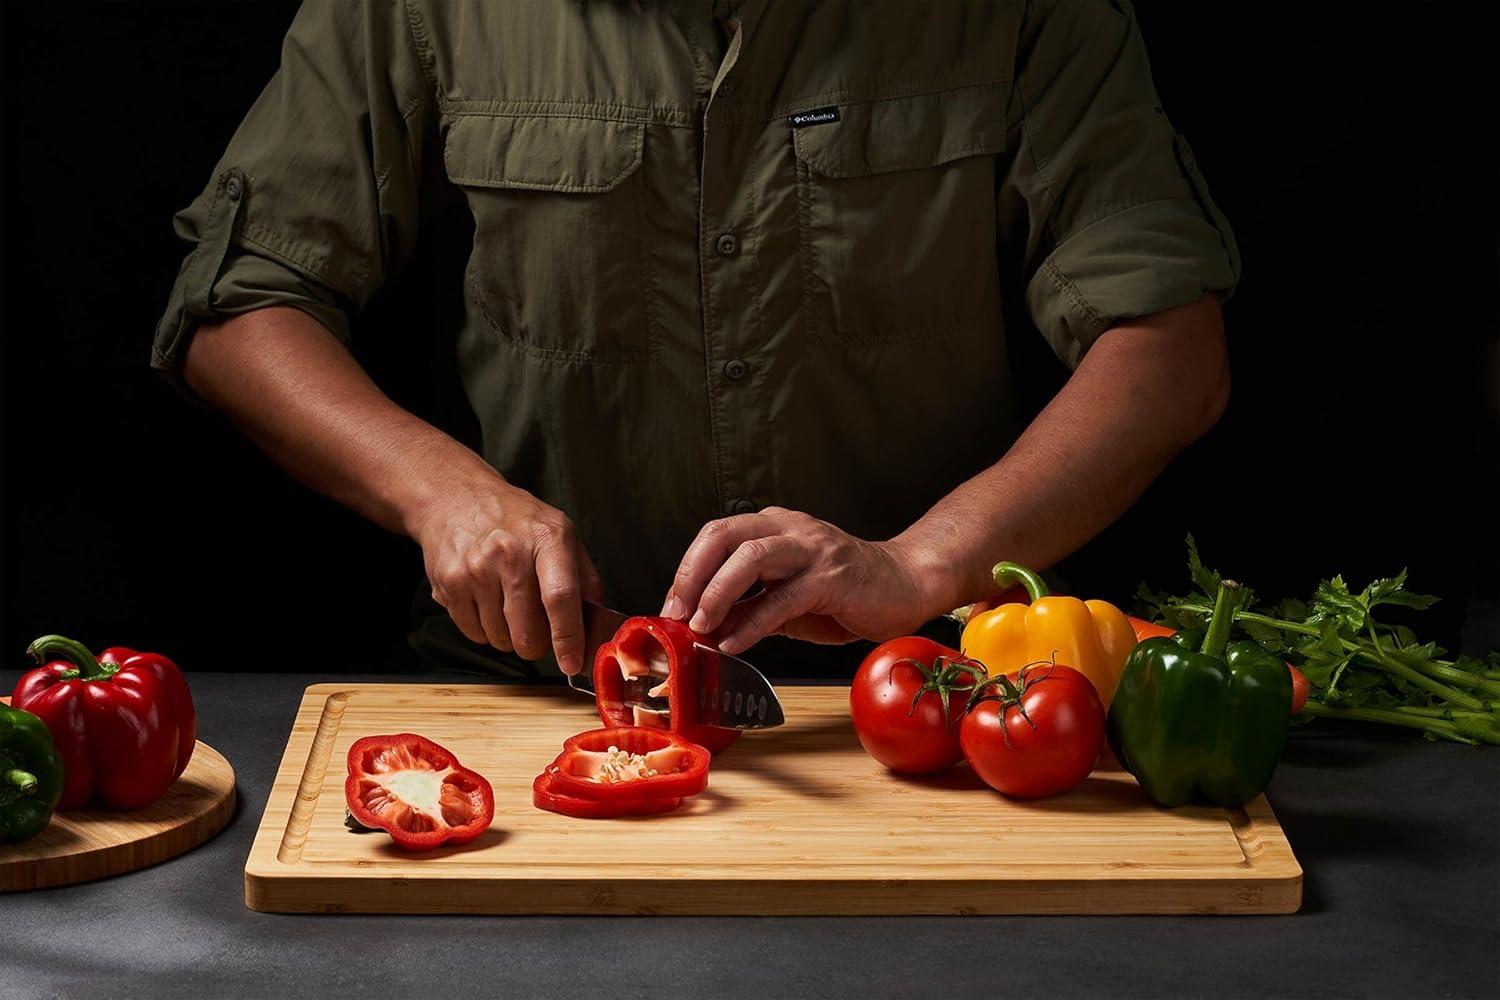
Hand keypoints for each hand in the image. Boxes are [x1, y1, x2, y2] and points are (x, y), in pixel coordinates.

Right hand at [410, 474, 602, 673]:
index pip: (560, 598)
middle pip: (528, 631)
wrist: (456, 498)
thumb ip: (585, 577)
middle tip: (538, 630)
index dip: (568, 637)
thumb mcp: (561, 532)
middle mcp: (510, 554)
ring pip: (500, 639)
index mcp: (547, 539)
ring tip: (508, 605)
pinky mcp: (449, 585)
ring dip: (509, 635)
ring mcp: (476, 571)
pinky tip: (486, 602)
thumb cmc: (516, 520)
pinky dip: (485, 630)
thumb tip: (596, 623)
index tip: (571, 663)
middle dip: (537, 645)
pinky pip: (474, 634)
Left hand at [660, 507, 939, 653]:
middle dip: (692, 574)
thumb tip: (706, 629)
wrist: (908, 585)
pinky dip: (752, 623)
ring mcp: (812, 550)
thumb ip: (748, 609)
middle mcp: (790, 529)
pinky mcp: (832, 578)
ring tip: (701, 625)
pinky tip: (735, 643)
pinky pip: (782, 598)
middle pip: (724, 535)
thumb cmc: (848, 592)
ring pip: (750, 557)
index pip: (716, 535)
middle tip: (677, 611)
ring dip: (717, 593)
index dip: (688, 569)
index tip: (672, 606)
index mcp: (775, 527)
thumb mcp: (787, 601)